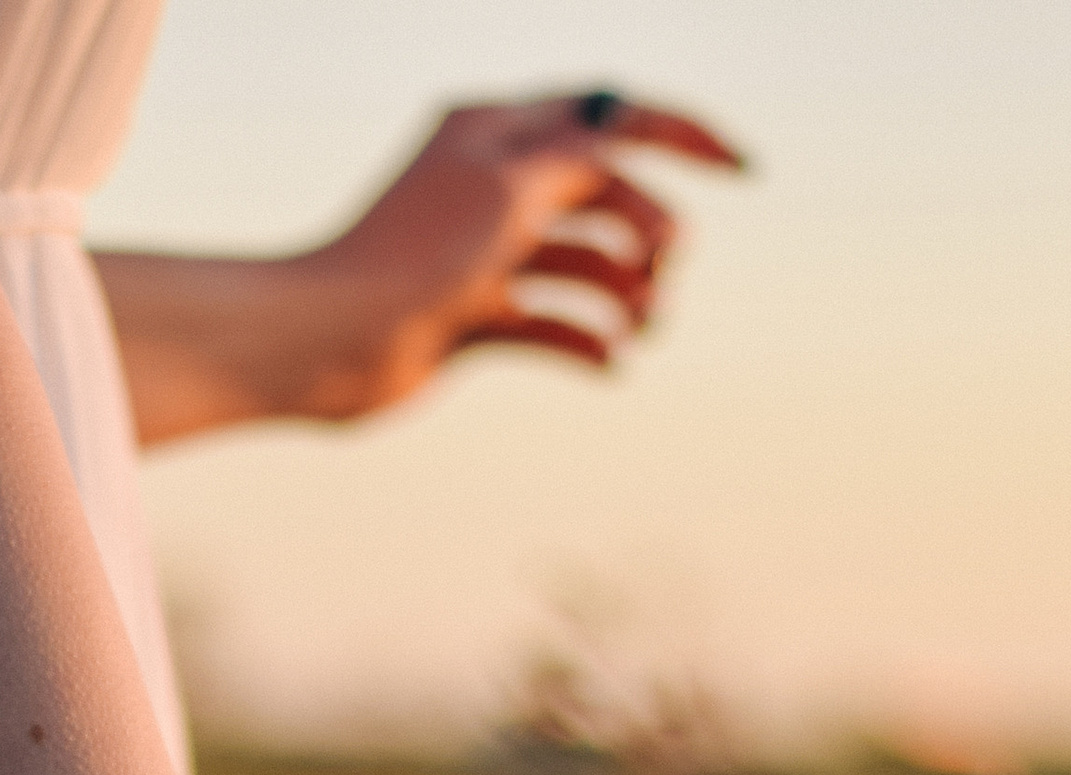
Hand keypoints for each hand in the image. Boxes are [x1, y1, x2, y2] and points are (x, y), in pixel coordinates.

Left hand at [317, 92, 747, 411]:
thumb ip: (579, 160)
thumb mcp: (509, 184)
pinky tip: (610, 364)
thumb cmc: (410, 253)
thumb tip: (626, 153)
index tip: (743, 168)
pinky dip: (585, 342)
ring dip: (626, 292)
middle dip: (649, 230)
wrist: (327, 342)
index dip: (682, 135)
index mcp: (496, 129)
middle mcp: (494, 184)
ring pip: (583, 263)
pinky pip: (550, 324)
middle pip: (606, 194)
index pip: (609, 114)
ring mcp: (485, 254)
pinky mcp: (473, 319)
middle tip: (667, 272)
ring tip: (645, 327)